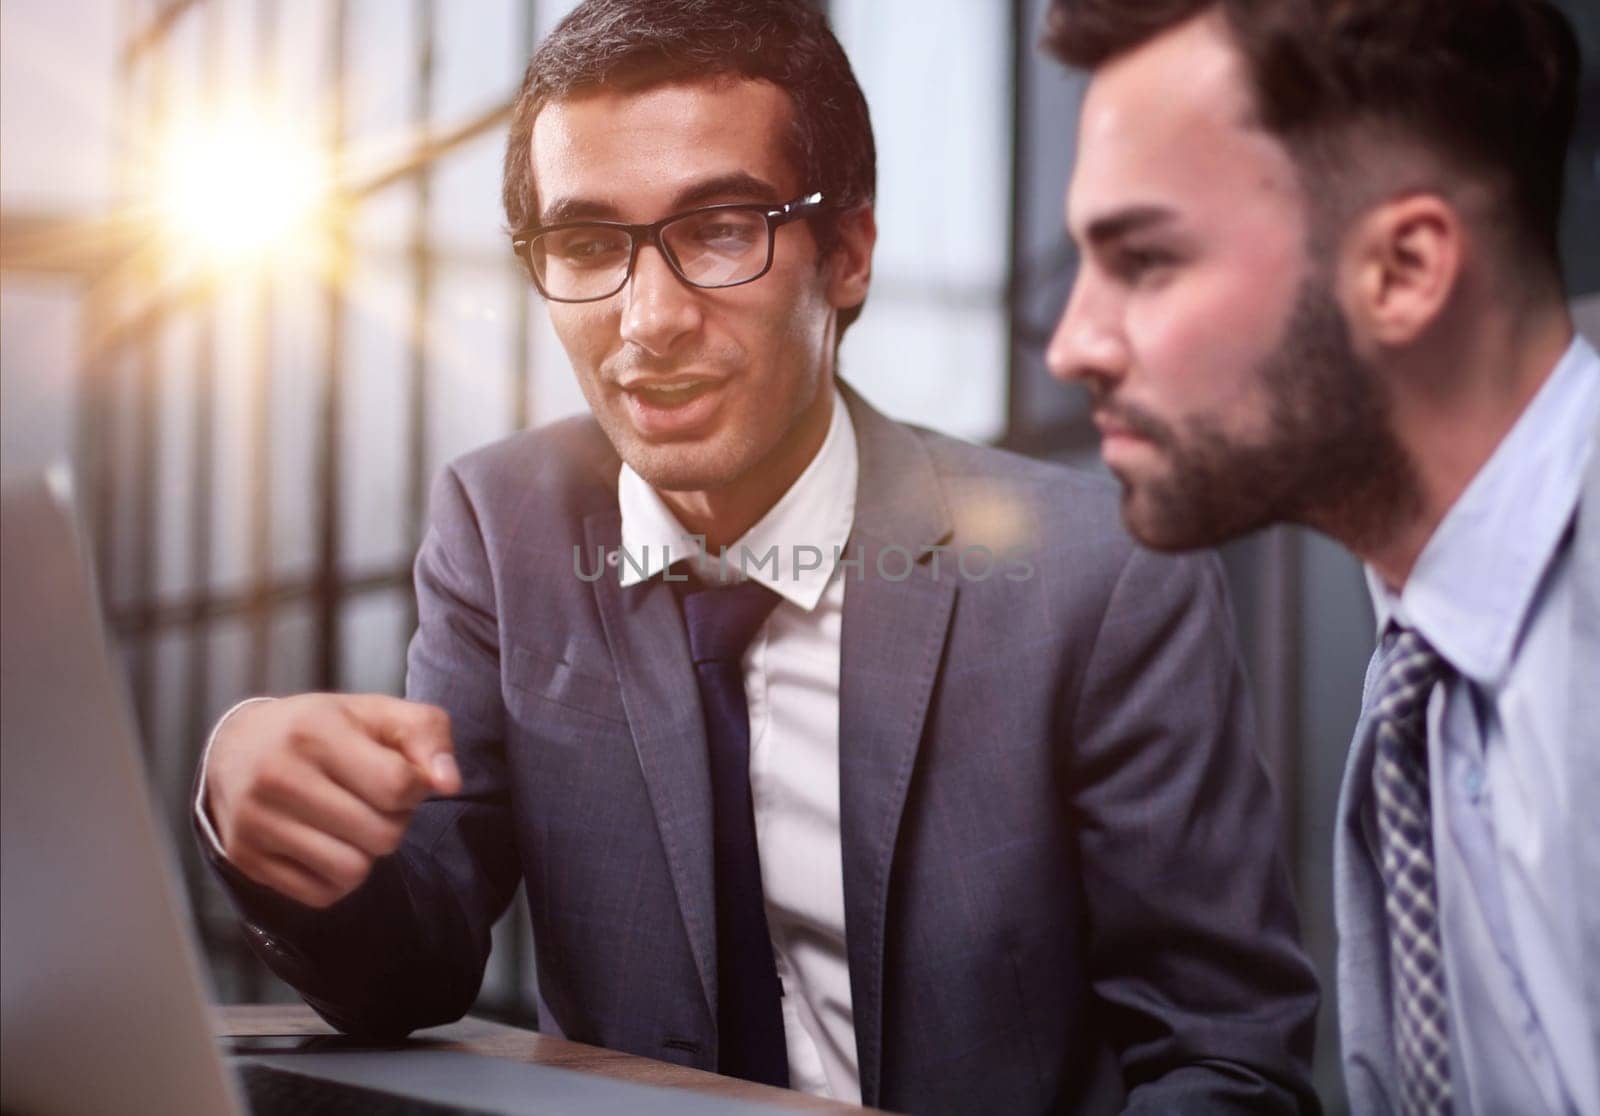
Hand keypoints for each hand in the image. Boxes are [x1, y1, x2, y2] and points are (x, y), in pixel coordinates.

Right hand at [204, 693, 460, 908]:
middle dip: (393, 822)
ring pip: (353, 871)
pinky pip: (322, 895)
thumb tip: (449, 785)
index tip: (400, 777)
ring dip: (366, 853)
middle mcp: (279, 777)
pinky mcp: (246, 859)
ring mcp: (256, 822)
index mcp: (316, 732)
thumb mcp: (378, 713)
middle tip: (373, 802)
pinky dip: (337, 878)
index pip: (398, 787)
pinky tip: (327, 844)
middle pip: (383, 836)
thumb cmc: (323, 729)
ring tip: (352, 823)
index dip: (415, 788)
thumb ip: (427, 735)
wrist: (237, 747)